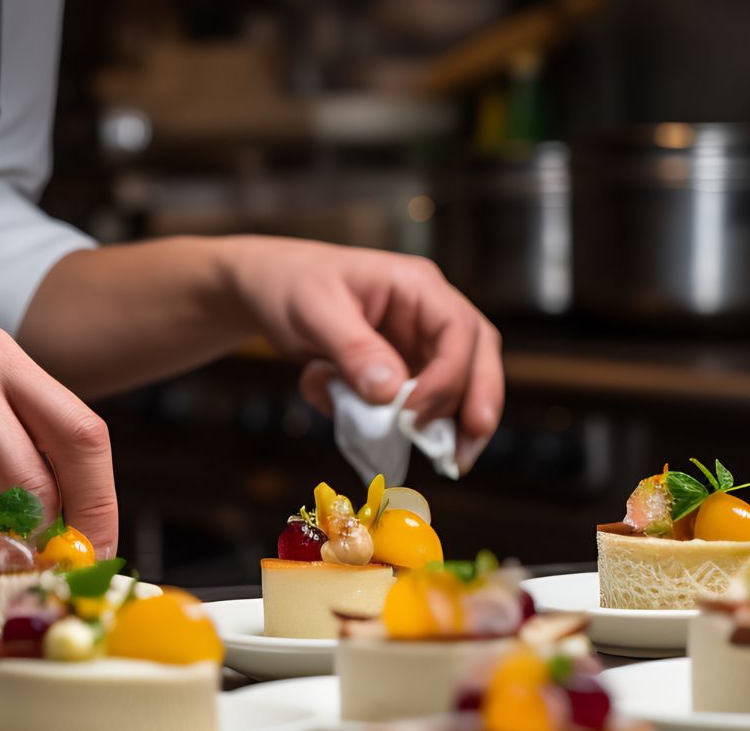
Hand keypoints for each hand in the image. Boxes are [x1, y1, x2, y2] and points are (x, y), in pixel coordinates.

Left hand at [221, 236, 503, 473]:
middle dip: (480, 404)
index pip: (458, 329)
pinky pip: (425, 400)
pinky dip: (420, 426)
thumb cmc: (292, 286)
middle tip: (462, 454)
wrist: (270, 288)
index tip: (412, 413)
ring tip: (454, 464)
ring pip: (464, 381)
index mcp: (415, 285)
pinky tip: (401, 447)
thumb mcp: (315, 312)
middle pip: (479, 355)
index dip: (448, 375)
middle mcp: (429, 313)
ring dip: (461, 423)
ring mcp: (421, 342)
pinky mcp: (406, 368)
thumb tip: (390, 394)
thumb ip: (353, 351)